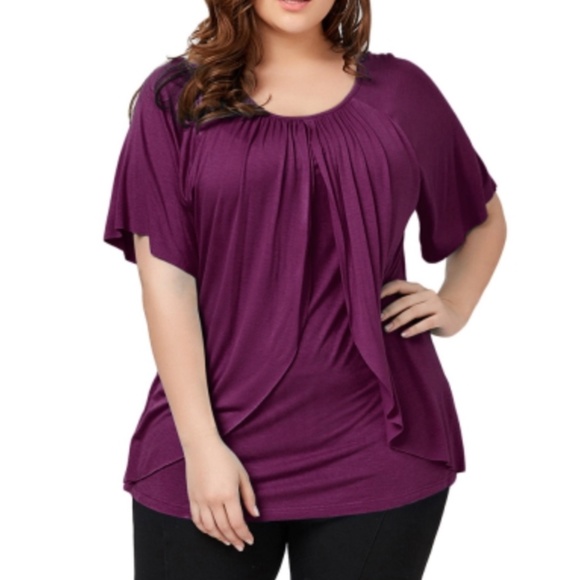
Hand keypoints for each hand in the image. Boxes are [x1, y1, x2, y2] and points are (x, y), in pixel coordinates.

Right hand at [184, 433, 259, 551]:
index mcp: (228, 494)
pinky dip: (205, 530)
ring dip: (220, 538)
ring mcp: (200, 501)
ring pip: (209, 528)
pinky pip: (197, 521)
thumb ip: (249, 496)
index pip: (237, 523)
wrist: (201, 447)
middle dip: (234, 539)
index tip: (249, 540)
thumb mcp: (242, 474)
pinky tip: (212, 532)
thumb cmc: (224, 458)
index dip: (244, 534)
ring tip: (228, 541)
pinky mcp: (192, 499)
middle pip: (224, 528)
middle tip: (241, 546)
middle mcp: (213, 501)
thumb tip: (255, 515)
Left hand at [379, 279, 467, 337]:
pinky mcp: (442, 318)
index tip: (371, 299)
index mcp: (417, 288)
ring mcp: (436, 305)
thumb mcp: (415, 304)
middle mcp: (427, 294)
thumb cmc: (427, 312)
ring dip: (399, 320)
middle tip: (379, 319)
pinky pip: (426, 323)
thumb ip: (402, 303)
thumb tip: (375, 309)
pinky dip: (413, 329)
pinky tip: (403, 334)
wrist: (454, 317)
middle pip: (405, 300)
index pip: (399, 285)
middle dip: (390, 310)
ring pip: (414, 311)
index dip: (385, 290)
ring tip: (387, 329)